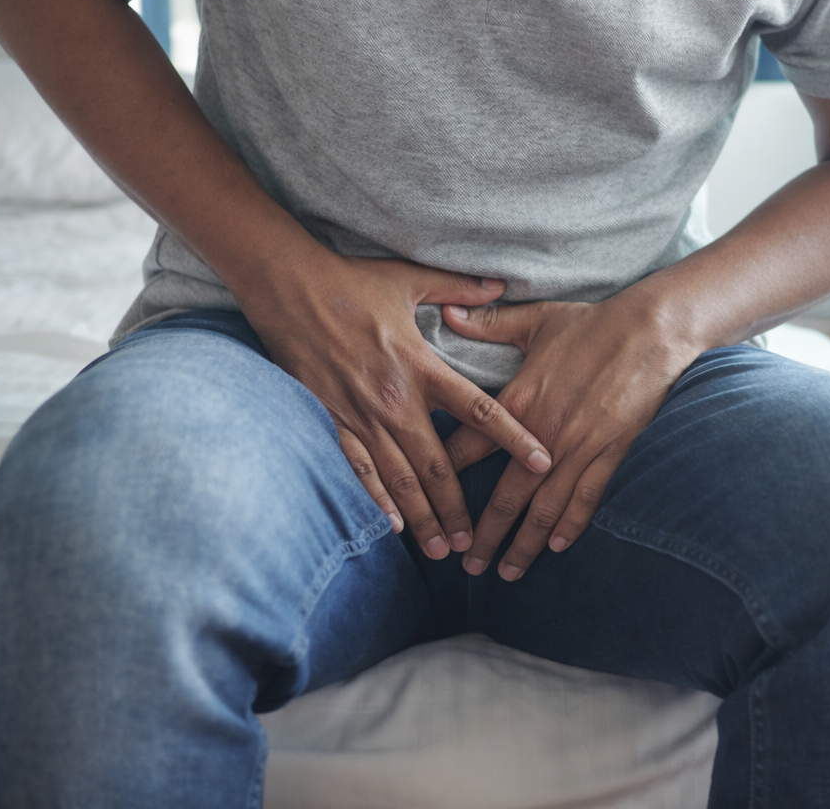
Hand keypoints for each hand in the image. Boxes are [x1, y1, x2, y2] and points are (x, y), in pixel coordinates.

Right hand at [240, 249, 551, 559]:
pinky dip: (376, 500)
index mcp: (421, 366)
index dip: (513, 438)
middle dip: (457, 507)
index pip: (479, 410)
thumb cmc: (351, 281)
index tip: (541, 463)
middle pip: (437, 464)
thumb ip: (459, 287)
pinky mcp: (331, 420)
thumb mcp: (410, 280)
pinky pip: (357, 470)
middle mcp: (395, 399)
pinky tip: (392, 527)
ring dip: (422, 517)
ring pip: (398, 478)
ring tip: (441, 549)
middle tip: (474, 540)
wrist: (288, 288)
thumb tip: (500, 281)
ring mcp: (361, 414)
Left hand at [440, 285, 702, 578]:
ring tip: (506, 572)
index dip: (442, 478)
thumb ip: (487, 324)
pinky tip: (556, 548)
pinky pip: (586, 499)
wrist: (650, 330)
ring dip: (523, 544)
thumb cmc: (591, 323)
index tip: (425, 503)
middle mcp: (543, 435)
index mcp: (518, 402)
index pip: (468, 448)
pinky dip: (570, 526)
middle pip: (504, 496)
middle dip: (483, 535)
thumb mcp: (535, 319)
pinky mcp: (610, 453)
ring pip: (543, 508)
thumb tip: (448, 313)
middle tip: (465, 565)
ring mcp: (578, 448)